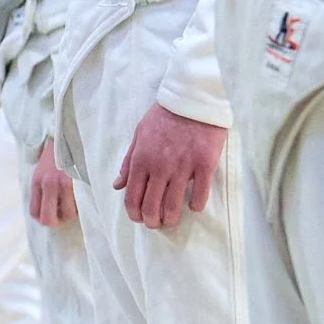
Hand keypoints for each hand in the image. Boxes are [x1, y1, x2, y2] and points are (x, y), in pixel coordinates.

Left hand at [30, 137, 77, 226]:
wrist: (66, 136)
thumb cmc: (54, 158)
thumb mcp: (40, 174)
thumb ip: (41, 192)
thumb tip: (45, 214)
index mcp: (37, 183)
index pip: (35, 213)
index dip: (43, 218)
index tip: (52, 215)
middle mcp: (48, 184)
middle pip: (49, 219)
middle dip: (56, 221)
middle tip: (63, 214)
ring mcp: (65, 182)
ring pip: (68, 214)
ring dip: (71, 212)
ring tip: (74, 202)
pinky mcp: (80, 179)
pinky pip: (80, 203)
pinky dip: (81, 205)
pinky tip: (81, 196)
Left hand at [115, 104, 226, 229]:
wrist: (193, 99)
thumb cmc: (164, 116)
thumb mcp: (138, 135)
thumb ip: (128, 162)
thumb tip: (118, 185)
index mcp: (141, 160)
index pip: (132, 196)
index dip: (134, 213)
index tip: (138, 219)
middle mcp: (159, 167)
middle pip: (151, 205)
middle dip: (151, 221)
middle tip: (155, 224)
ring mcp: (183, 167)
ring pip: (173, 204)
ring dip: (171, 218)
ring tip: (171, 221)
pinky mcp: (205, 165)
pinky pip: (200, 194)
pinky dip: (196, 205)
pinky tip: (194, 207)